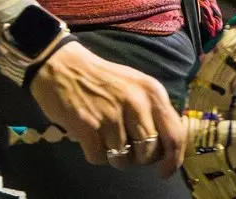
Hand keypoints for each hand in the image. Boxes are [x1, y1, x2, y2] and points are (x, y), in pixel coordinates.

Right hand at [27, 40, 186, 174]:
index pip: (175, 136)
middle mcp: (136, 103)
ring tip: (104, 137)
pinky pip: (99, 158)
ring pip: (124, 160)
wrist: (61, 63)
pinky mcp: (88, 125)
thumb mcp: (136, 86)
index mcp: (152, 92)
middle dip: (138, 158)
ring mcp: (111, 115)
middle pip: (149, 154)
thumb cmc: (101, 78)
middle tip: (126, 147)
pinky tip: (89, 136)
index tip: (164, 171)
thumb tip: (166, 148)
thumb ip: (154, 112)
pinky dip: (94, 153)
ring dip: (114, 156)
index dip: (172, 160)